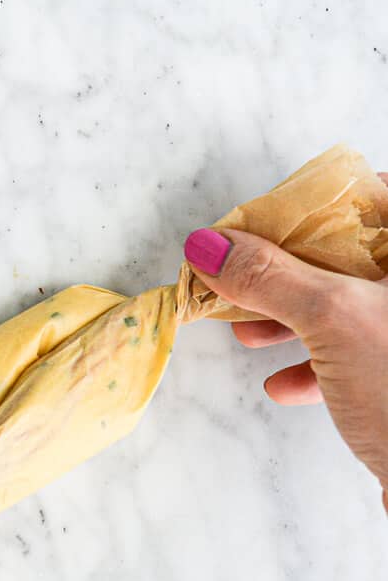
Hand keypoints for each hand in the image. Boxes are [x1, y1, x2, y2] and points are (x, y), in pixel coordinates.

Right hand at [184, 207, 387, 507]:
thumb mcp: (332, 318)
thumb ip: (269, 276)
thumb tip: (209, 246)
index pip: (371, 196)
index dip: (312, 203)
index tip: (263, 221)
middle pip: (352, 255)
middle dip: (289, 268)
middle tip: (239, 276)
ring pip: (350, 306)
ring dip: (293, 317)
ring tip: (246, 332)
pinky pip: (360, 356)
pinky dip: (317, 363)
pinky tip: (284, 385)